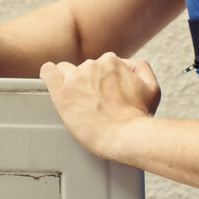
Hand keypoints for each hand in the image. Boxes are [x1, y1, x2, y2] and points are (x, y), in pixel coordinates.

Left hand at [40, 53, 161, 160]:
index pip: (98, 64)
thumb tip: (127, 64)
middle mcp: (92, 65)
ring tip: (75, 100)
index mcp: (111, 61)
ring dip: (68, 83)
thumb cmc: (138, 117)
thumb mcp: (151, 87)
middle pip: (81, 68)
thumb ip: (140, 68)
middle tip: (91, 102)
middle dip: (85, 82)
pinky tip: (52, 83)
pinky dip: (48, 76)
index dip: (99, 79)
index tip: (101, 93)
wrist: (126, 137)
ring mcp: (75, 79)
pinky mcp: (61, 93)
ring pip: (63, 71)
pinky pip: (47, 73)